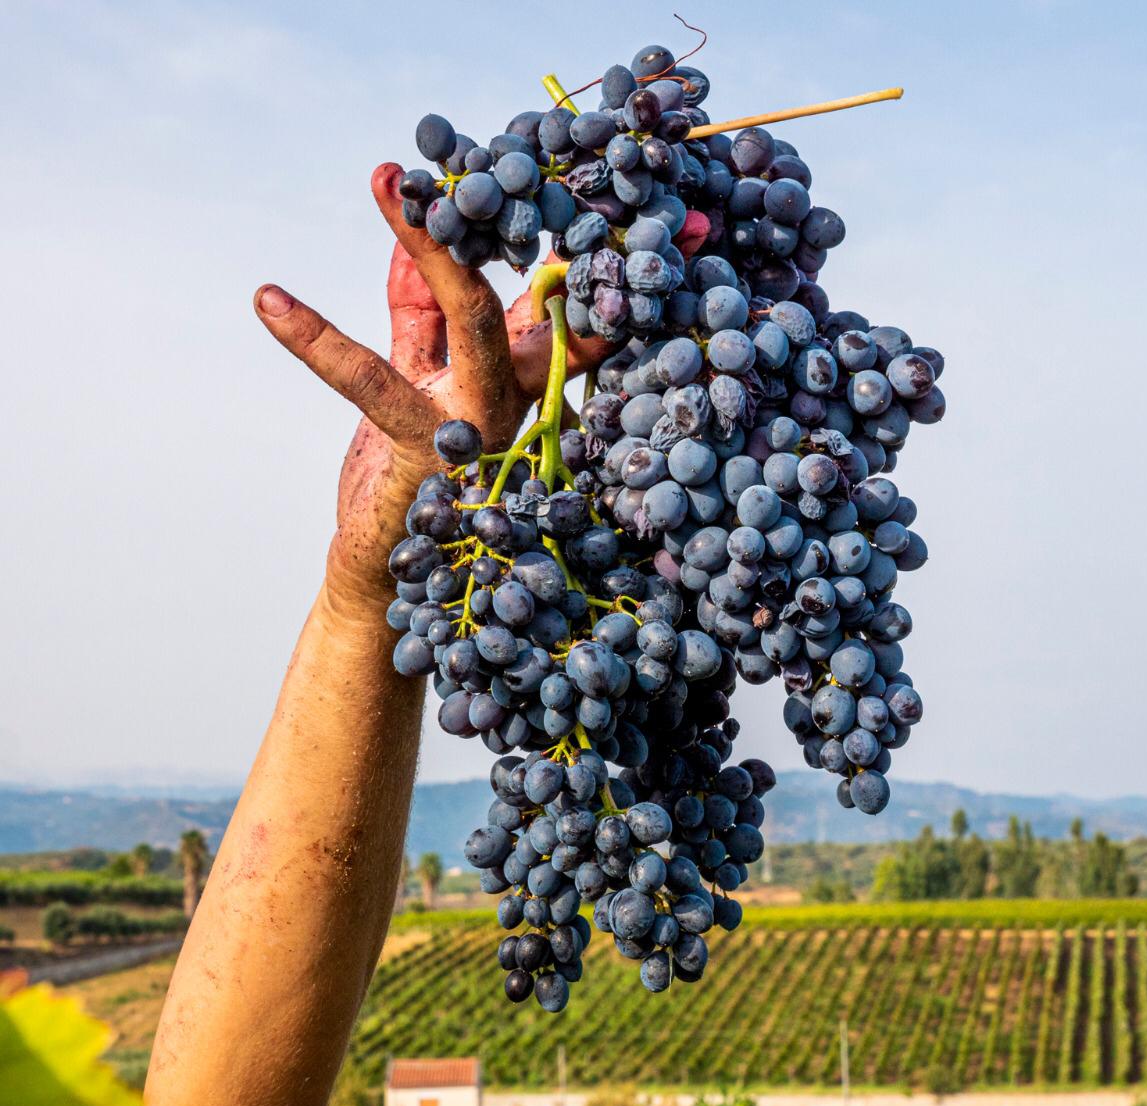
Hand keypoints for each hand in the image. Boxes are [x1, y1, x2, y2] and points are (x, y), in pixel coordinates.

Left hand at [252, 162, 608, 614]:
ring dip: (427, 244)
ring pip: (466, 316)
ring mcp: (481, 421)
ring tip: (389, 186)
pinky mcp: (426, 448)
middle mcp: (519, 394)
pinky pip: (372, 380)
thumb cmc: (413, 475)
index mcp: (525, 377)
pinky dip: (315, 337)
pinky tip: (267, 299)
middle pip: (521, 283)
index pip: (543, 287)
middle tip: (446, 158)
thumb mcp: (421, 379)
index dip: (531, 228)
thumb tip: (408, 239)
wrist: (391, 571)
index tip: (506, 163)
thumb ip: (418, 314)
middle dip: (486, 216)